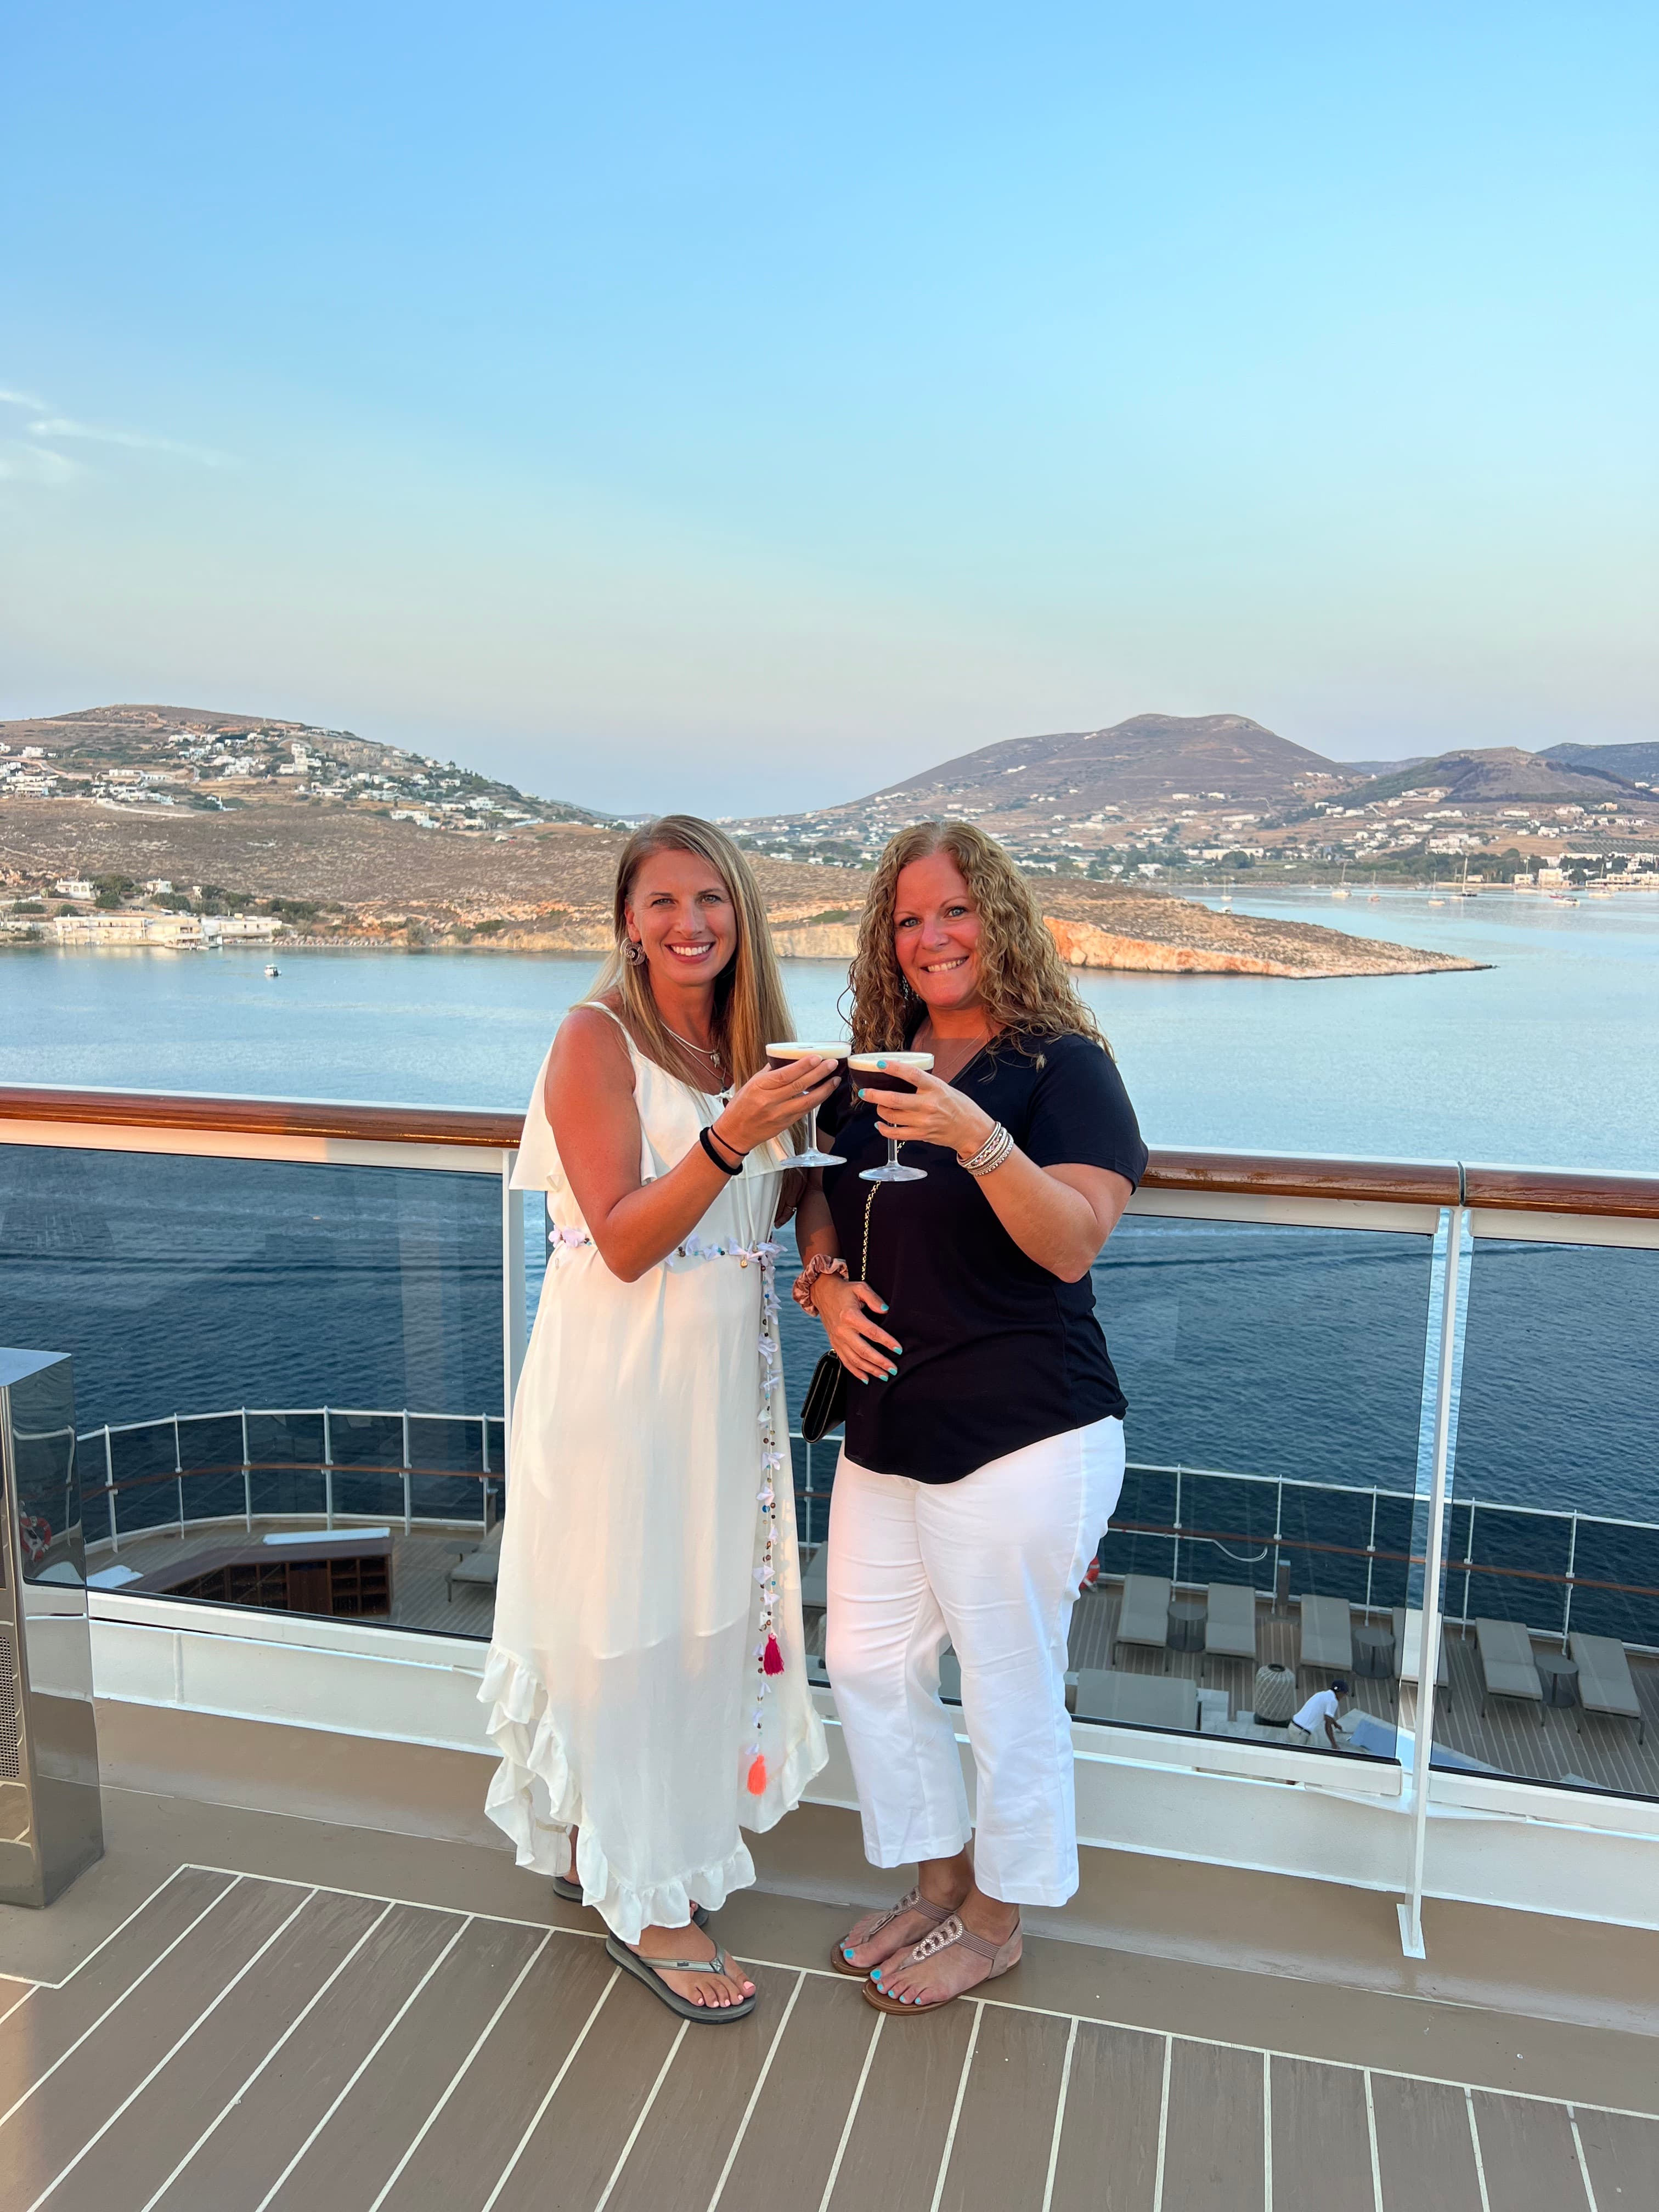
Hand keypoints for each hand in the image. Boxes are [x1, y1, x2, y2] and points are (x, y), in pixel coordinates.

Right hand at [713, 1055, 838, 1156]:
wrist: (735, 1133)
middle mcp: (769, 1101)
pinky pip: (805, 1111)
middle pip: (799, 1085)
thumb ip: (769, 1073)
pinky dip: (816, 1101)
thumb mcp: (750, 1084)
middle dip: (818, 1073)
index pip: (784, 1075)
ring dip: (823, 1090)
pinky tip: (824, 1093)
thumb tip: (786, 1059)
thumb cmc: (741, 1107)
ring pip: (807, 1101)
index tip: (816, 1057)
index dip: (803, 1066)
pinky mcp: (786, 1124)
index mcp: (759, 1087)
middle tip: (832, 1064)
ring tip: (834, 1079)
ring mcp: (779, 1114)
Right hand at [815, 1275, 901, 1382]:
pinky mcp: (834, 1343)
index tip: (899, 1349)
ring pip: (855, 1360)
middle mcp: (843, 1331)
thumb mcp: (860, 1288)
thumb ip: (874, 1299)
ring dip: (870, 1370)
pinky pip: (845, 1361)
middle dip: (880, 1362)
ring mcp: (837, 1339)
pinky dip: (855, 1372)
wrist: (823, 1293)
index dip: (887, 1342)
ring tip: (884, 1376)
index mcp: (850, 1317)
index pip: (872, 1332)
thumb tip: (886, 1310)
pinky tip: (866, 1378)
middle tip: (894, 1369)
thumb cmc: (845, 1290)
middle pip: (864, 1351)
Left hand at [855, 1063, 992, 1156]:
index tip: (880, 1064)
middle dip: (875, 1095)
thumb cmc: (958, 1106)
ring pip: (892, 1116)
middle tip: (864, 1091)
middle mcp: (928, 1105)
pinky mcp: (921, 1135)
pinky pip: (896, 1134)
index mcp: (936, 1088)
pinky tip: (879, 1124)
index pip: (911, 1075)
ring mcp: (924, 1122)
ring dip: (880, 1110)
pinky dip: (884, 1129)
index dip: (894, 1068)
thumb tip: (901, 1074)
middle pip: (894, 1099)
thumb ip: (924, 1083)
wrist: (971, 1130)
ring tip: (878, 1105)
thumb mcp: (944, 1087)